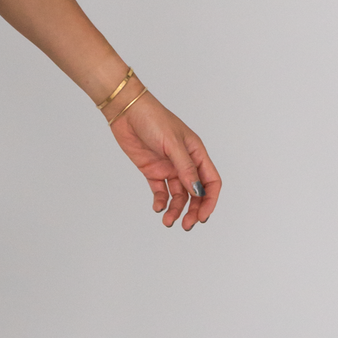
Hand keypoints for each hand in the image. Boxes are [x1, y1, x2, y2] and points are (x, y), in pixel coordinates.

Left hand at [104, 91, 220, 230]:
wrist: (126, 112)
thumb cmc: (153, 119)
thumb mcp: (173, 144)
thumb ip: (185, 168)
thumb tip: (197, 191)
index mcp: (197, 153)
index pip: (211, 182)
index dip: (209, 201)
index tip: (202, 217)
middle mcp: (185, 162)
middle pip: (195, 193)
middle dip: (193, 210)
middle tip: (186, 225)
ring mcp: (169, 167)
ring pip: (178, 195)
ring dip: (175, 209)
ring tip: (167, 221)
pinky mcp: (152, 171)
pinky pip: (160, 191)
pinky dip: (160, 201)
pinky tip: (157, 207)